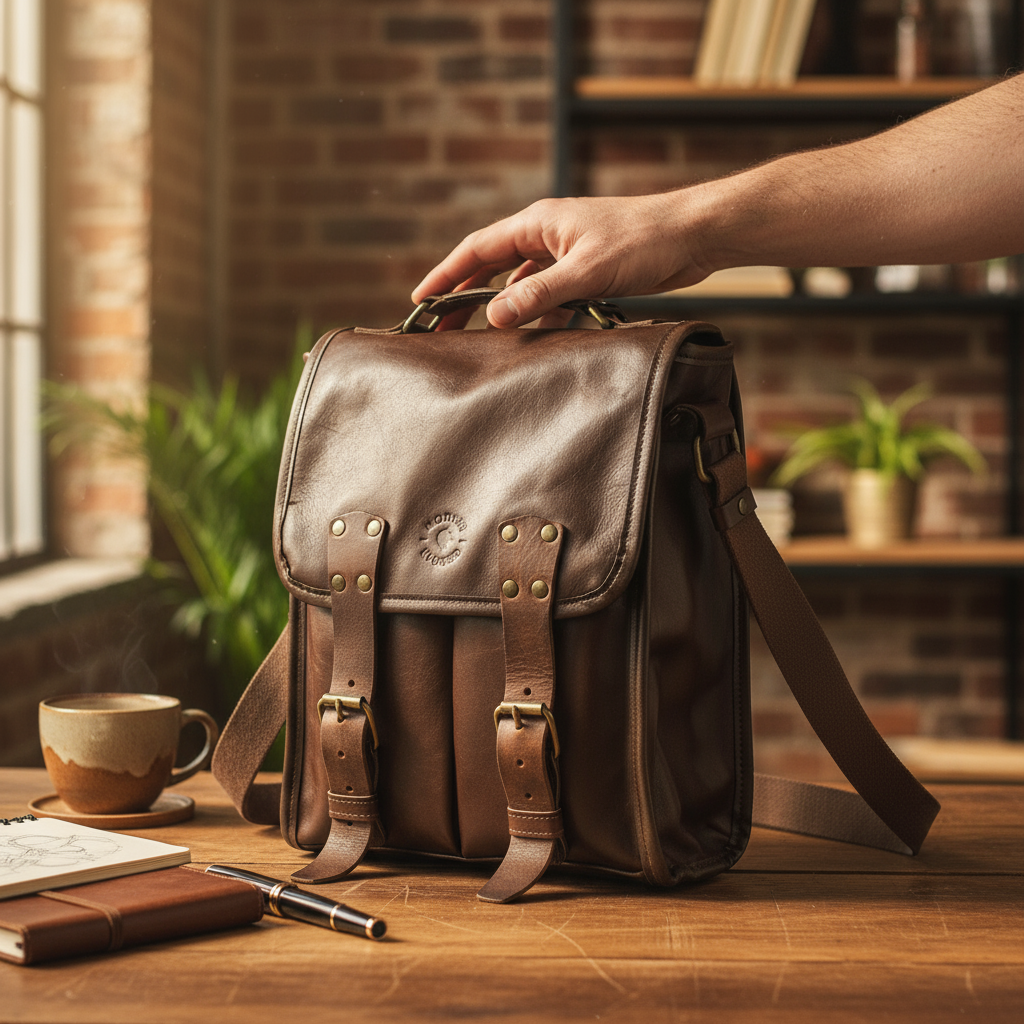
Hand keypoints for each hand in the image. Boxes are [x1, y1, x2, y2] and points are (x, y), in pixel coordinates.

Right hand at [412, 192, 714, 328]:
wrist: (693, 236)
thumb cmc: (644, 240)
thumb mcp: (586, 271)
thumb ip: (539, 294)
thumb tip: (493, 316)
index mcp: (539, 223)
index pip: (478, 249)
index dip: (446, 274)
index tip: (422, 300)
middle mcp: (548, 235)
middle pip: (493, 267)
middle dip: (467, 295)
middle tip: (443, 327)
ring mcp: (567, 253)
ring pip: (522, 284)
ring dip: (504, 308)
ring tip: (482, 337)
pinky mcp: (588, 271)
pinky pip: (551, 295)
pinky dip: (540, 314)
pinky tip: (534, 336)